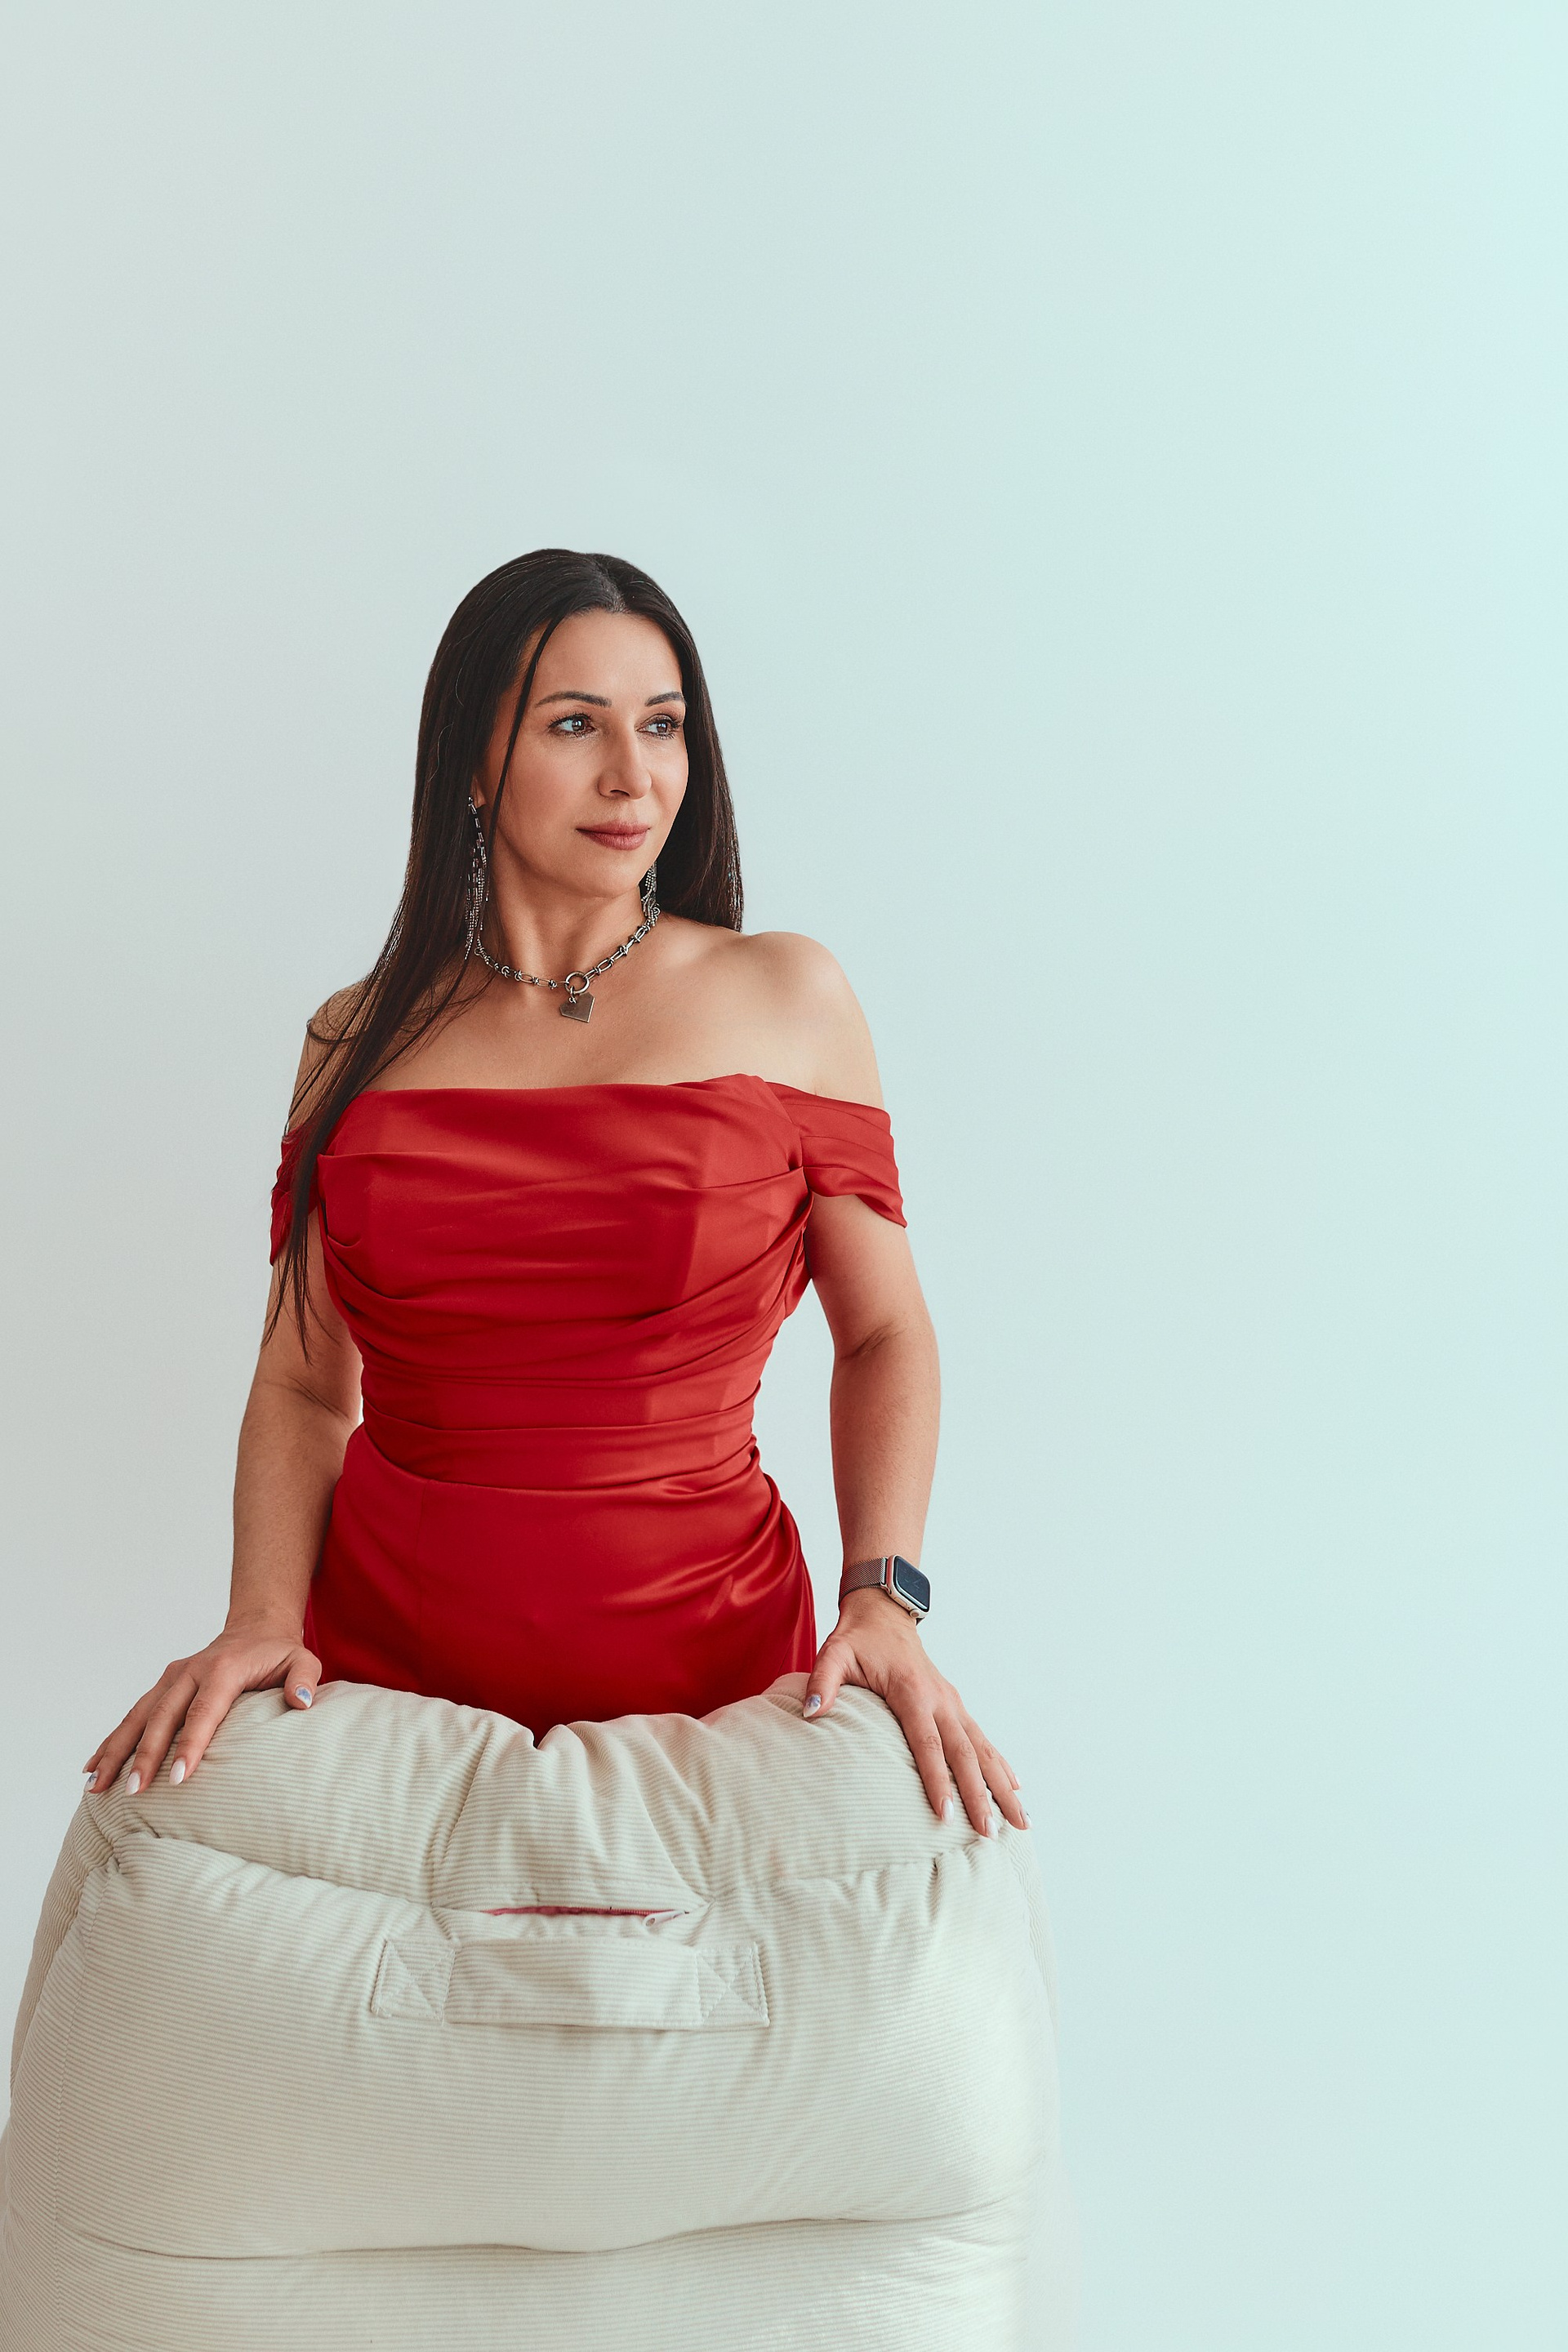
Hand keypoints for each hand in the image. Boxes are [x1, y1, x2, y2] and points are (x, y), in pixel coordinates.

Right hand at [82, 1620, 320, 1796]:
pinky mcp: (162, 1685)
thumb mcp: (302, 1660)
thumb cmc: (279, 1652)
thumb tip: (300, 1703)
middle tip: (133, 1791)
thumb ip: (304, 1678)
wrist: (255, 1627)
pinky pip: (134, 1714)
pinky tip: (93, 1766)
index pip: (204, 1712)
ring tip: (96, 1784)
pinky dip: (113, 1739)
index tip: (179, 1778)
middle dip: (146, 1755)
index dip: (190, 1745)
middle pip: (163, 1717)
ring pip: (138, 1715)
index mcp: (223, 1669)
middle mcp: (190, 1672)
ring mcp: (172, 1678)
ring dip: (117, 1750)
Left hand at [802, 1587, 1029, 1835]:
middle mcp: (940, 1698)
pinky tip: (1016, 1786)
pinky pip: (982, 1739)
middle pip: (964, 1753)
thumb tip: (811, 1711)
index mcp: (912, 1691)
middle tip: (990, 1831)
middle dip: (980, 1794)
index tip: (946, 1814)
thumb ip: (822, 1681)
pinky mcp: (955, 1705)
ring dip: (1002, 1784)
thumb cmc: (857, 1638)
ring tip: (1021, 1819)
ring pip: (983, 1749)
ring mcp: (952, 1702)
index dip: (937, 1780)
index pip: (927, 1743)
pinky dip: (1001, 1763)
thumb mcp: (835, 1653)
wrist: (884, 1613)